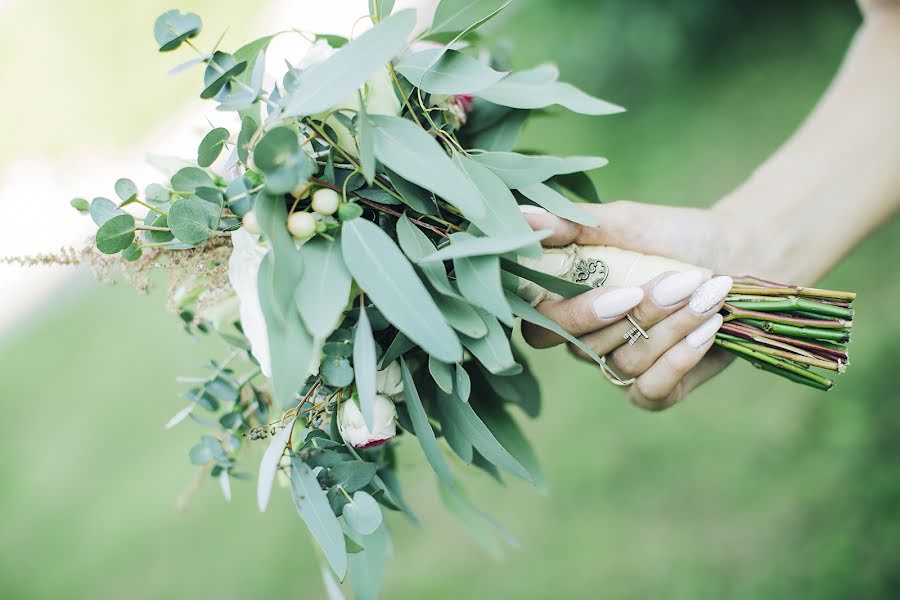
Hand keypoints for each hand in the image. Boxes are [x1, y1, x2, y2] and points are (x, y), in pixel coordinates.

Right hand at [521, 201, 747, 410]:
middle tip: (684, 280)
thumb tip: (522, 215)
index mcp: (565, 300)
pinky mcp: (654, 389)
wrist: (739, 255)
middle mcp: (584, 340)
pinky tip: (709, 329)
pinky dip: (680, 361)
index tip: (624, 292)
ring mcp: (617, 367)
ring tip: (710, 293)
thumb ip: (574, 223)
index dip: (574, 317)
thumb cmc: (674, 234)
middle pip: (587, 347)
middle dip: (642, 313)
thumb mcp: (626, 222)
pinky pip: (649, 392)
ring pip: (626, 364)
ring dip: (673, 328)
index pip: (539, 327)